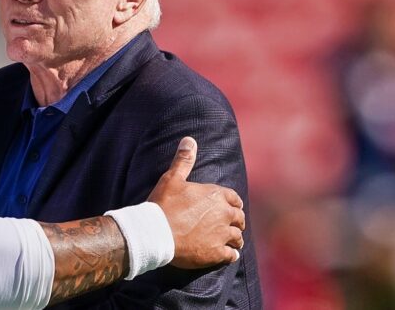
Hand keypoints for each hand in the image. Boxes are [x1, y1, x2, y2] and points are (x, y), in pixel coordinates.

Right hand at [147, 136, 244, 268]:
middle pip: (239, 219)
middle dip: (236, 221)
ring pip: (238, 238)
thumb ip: (184, 160)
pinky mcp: (217, 253)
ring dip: (234, 239)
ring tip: (230, 242)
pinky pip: (231, 255)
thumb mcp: (172, 178)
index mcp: (216, 195)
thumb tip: (189, 140)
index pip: (235, 199)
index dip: (233, 203)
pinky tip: (227, 255)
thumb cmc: (163, 204)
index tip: (231, 208)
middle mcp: (224, 214)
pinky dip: (230, 255)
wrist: (155, 233)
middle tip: (231, 225)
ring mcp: (222, 235)